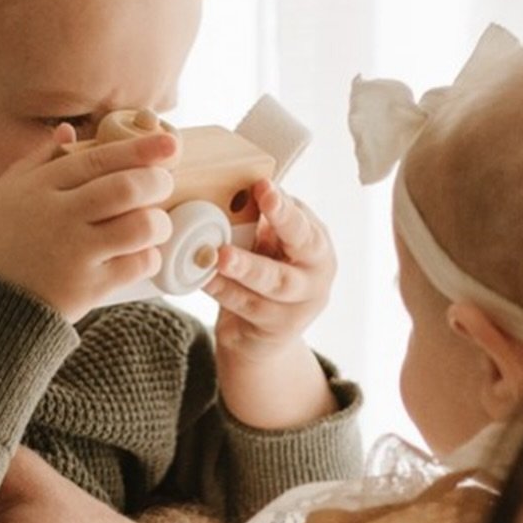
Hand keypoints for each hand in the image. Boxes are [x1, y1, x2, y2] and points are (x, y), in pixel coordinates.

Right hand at [0, 124, 177, 319]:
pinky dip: (149, 257)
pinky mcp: (87, 288)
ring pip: (139, 226)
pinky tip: (141, 254)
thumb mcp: (3, 194)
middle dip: (157, 181)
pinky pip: (136, 265)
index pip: (99, 158)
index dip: (139, 148)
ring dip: (158, 222)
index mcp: (39, 188)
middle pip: (126, 188)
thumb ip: (37, 162)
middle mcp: (59, 216)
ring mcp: (74, 253)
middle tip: (162, 184)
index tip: (170, 142)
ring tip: (154, 224)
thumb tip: (68, 131)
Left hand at [208, 180, 334, 355]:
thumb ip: (258, 222)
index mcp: (315, 243)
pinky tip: (205, 278)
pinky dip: (225, 290)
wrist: (259, 337)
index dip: (284, 202)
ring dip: (247, 265)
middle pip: (305, 243)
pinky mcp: (279, 328)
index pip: (302, 217)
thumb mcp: (265, 247)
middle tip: (264, 197)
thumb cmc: (262, 277)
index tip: (264, 184)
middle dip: (284, 218)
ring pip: (276, 281)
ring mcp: (302, 304)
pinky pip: (249, 305)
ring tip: (221, 255)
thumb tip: (230, 186)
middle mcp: (317, 272)